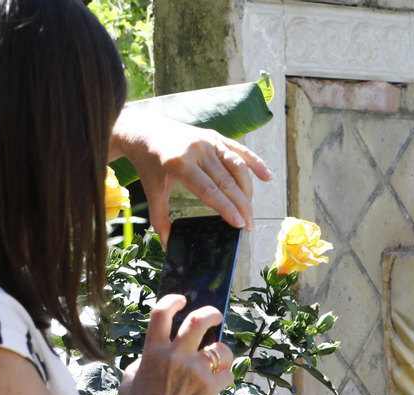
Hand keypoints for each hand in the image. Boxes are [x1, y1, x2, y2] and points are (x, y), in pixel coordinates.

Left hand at [110, 111, 272, 243]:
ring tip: (250, 209)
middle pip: (227, 181)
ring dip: (248, 189)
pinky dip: (255, 163)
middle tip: (250, 225)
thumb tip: (168, 244)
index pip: (210, 190)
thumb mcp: (152, 191)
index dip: (227, 208)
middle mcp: (197, 150)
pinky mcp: (215, 136)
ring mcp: (208, 141)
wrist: (145, 130)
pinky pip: (240, 150)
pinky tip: (268, 177)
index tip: (239, 224)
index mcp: (180, 164)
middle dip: (241, 205)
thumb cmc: (149, 164)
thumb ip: (160, 218)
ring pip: (237, 166)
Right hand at [119, 294, 237, 394]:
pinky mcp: (212, 387)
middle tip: (216, 316)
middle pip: (199, 320)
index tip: (182, 299)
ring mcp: (196, 371)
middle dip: (211, 313)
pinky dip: (226, 376)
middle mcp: (176, 356)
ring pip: (221, 348)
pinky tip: (218, 382)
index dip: (173, 301)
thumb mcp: (129, 381)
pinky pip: (228, 372)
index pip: (162, 313)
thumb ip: (142, 361)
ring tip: (218, 360)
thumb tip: (154, 352)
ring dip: (222, 352)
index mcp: (153, 352)